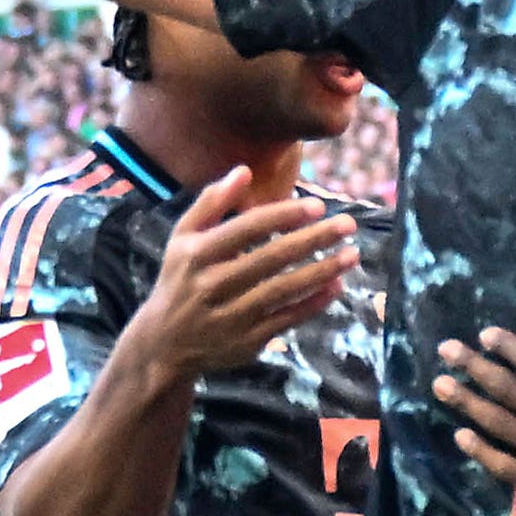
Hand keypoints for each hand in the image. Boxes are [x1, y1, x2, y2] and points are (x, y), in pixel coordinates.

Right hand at [119, 168, 353, 379]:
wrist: (163, 345)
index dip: (284, 216)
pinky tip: (336, 286)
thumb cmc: (179, 281)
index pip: (247, 229)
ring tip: (352, 254)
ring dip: (322, 271)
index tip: (317, 206)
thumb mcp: (182, 239)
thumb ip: (211, 203)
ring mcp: (231, 316)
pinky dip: (314, 303)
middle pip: (271, 258)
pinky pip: (287, 319)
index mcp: (197, 254)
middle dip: (313, 239)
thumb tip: (244, 170)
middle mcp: (213, 285)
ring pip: (284, 290)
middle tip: (347, 224)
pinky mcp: (246, 342)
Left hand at [431, 317, 515, 515]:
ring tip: (439, 386)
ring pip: (498, 424)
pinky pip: (505, 466)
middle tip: (445, 350)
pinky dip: (480, 452)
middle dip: (473, 367)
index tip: (484, 335)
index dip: (507, 347)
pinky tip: (459, 438)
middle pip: (506, 389)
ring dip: (466, 403)